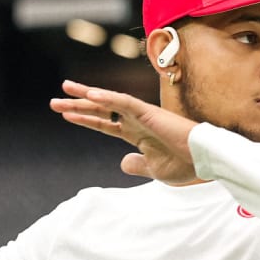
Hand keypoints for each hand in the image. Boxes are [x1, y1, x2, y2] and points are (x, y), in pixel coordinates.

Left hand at [50, 80, 199, 184]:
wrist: (205, 161)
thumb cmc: (185, 165)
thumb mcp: (153, 170)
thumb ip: (136, 165)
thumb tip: (121, 163)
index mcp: (136, 134)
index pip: (105, 123)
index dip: (86, 119)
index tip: (66, 114)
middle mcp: (136, 120)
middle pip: (101, 109)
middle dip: (77, 104)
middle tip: (54, 101)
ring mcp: (141, 115)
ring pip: (108, 101)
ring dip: (85, 95)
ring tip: (64, 89)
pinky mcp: (149, 112)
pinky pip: (124, 101)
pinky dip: (107, 97)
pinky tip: (89, 94)